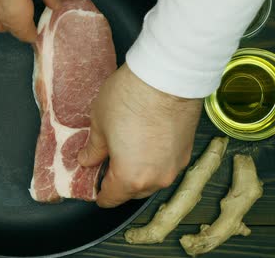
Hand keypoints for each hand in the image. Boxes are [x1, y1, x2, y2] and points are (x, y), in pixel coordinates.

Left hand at [78, 63, 202, 207]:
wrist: (167, 77)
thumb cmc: (130, 98)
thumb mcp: (99, 124)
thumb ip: (93, 149)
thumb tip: (87, 160)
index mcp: (130, 177)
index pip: (111, 198)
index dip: (99, 194)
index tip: (93, 184)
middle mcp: (156, 178)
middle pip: (132, 192)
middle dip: (118, 183)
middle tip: (106, 164)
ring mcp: (174, 166)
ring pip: (152, 180)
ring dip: (138, 173)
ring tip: (125, 153)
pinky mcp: (187, 151)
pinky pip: (166, 166)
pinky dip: (154, 161)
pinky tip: (144, 144)